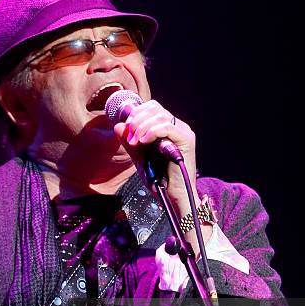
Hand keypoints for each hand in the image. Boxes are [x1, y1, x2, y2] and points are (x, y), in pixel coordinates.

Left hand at [113, 100, 198, 215]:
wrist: (173, 197)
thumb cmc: (160, 181)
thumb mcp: (140, 159)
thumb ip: (130, 144)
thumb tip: (118, 126)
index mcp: (168, 129)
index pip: (152, 108)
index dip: (136, 113)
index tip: (126, 128)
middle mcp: (177, 127)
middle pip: (155, 108)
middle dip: (137, 119)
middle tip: (129, 136)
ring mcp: (183, 133)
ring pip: (160, 116)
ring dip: (142, 126)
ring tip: (134, 141)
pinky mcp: (186, 140)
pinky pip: (167, 127)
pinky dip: (152, 131)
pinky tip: (143, 141)